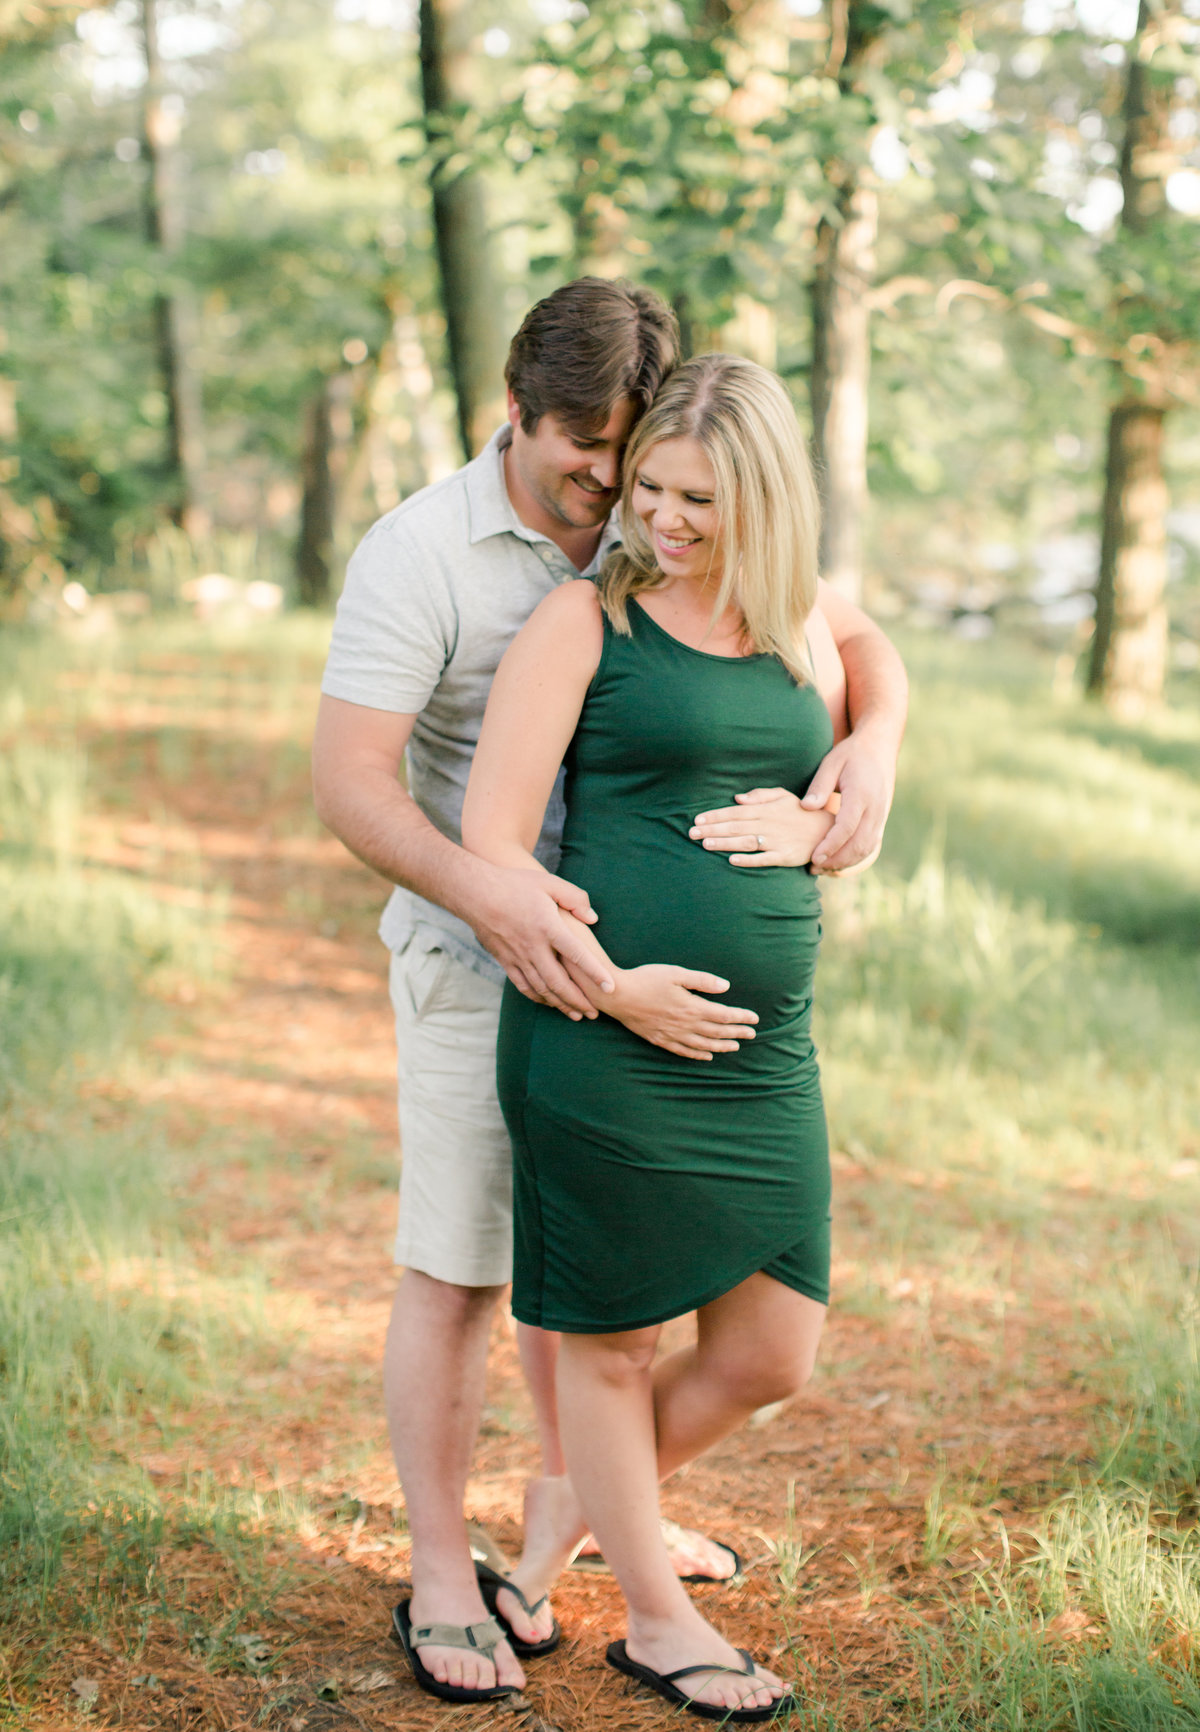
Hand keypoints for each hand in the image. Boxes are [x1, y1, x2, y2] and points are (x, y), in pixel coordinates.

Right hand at [472, 866, 613, 1018]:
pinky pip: (524, 986)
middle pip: (559, 982)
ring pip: (542, 988)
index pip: (577, 954)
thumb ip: (575, 898)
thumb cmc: (514, 884)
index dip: (595, 972)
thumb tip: (593, 918)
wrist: (475, 892)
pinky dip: (538, 998)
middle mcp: (533, 946)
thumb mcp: (548, 882)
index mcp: (548, 926)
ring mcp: (517, 956)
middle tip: (595, 1014)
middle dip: (579, 1000)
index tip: (611, 987)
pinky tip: (550, 1003)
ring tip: (577, 1015)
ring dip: (560, 1004)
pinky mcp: (505, 961)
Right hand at [607, 965, 757, 1059]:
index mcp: (691, 1006)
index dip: (741, 1017)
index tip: (754, 1019)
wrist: (618, 995)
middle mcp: (685, 1024)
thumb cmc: (646, 980)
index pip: (724, 1015)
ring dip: (722, 1046)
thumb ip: (702, 981)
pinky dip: (699, 1055)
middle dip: (737, 1033)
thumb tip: (726, 986)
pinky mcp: (660, 1039)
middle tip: (752, 1034)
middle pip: (717, 1032)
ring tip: (736, 1046)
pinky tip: (707, 1056)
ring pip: (704, 1045)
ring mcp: (672, 1034)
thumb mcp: (676, 974)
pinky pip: (684, 1051)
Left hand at [689, 788, 833, 868]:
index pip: (735, 811)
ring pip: (746, 841)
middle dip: (712, 829)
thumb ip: (760, 795)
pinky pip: (764, 858)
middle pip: (736, 826)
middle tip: (691, 833)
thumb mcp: (782, 796)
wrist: (827, 830)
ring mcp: (777, 840)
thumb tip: (736, 797)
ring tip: (704, 845)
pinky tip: (732, 860)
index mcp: (766, 809)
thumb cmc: (799, 812)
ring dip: (724, 843)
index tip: (697, 820)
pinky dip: (748, 859)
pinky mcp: (785, 856)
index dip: (716, 815)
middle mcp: (769, 823)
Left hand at [801, 732, 894, 872]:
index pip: (847, 827)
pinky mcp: (881, 820)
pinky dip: (856, 857)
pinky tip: (837, 861)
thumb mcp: (832, 763)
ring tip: (823, 868)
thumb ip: (819, 785)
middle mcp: (875, 808)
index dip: (831, 845)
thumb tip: (806, 807)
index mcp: (861, 794)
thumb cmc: (851, 755)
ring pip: (867, 848)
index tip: (814, 857)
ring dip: (846, 862)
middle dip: (837, 860)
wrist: (879, 748)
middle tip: (813, 867)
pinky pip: (871, 844)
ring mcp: (881, 815)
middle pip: (859, 843)